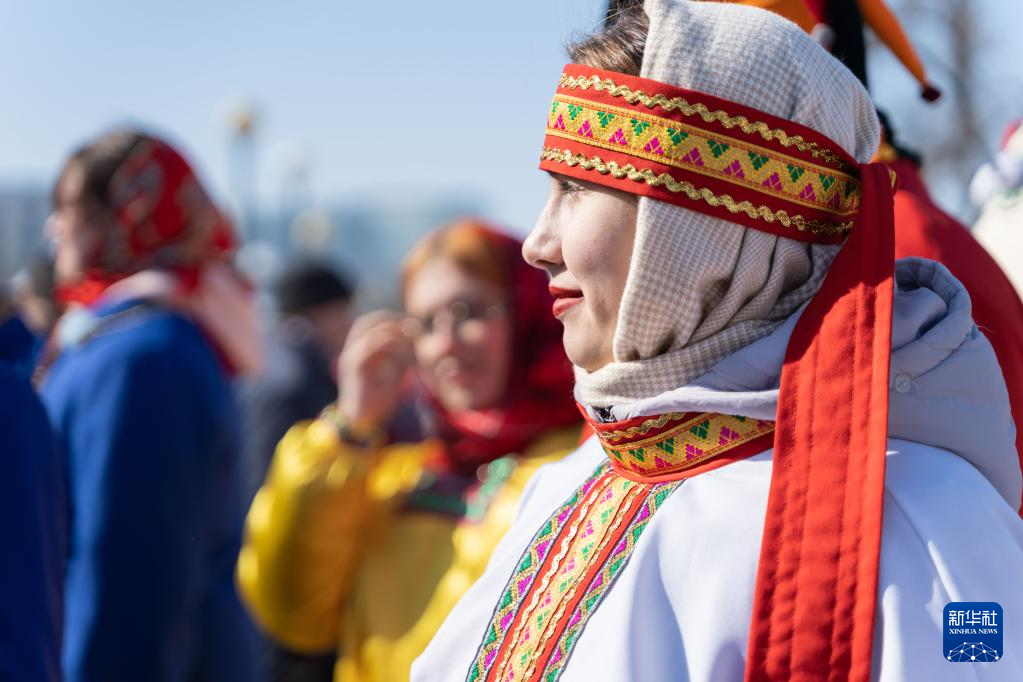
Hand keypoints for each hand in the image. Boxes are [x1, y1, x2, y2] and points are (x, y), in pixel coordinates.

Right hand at [336, 310, 414, 428]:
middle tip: (414, 328)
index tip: (413, 325)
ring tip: (413, 340)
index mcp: (357, 350)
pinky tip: (408, 355)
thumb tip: (416, 339)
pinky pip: (372, 346)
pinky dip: (392, 345)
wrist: (363, 423)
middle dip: (392, 320)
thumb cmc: (379, 398)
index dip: (391, 318)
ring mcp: (350, 357)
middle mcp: (350, 350)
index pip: (371, 321)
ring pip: (372, 332)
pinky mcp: (355, 367)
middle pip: (367, 321)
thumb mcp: (392, 371)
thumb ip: (399, 354)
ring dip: (395, 332)